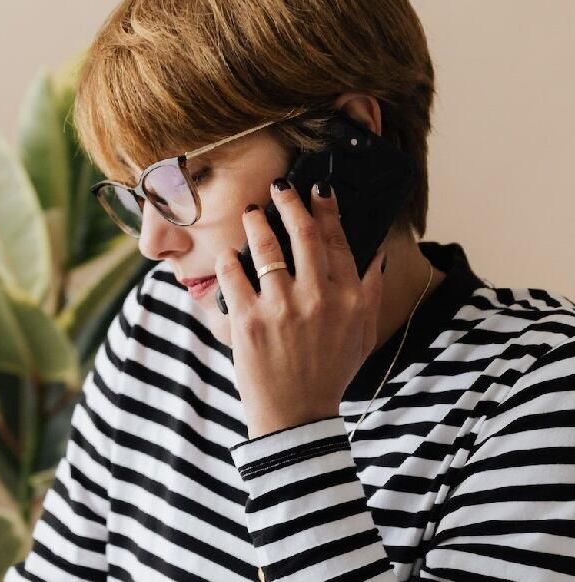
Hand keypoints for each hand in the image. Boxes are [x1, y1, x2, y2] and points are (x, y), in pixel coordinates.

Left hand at [214, 178, 386, 438]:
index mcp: (349, 298)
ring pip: (266, 248)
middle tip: (279, 187)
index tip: (319, 187)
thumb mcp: (362, 333)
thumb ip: (370, 292)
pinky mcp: (248, 320)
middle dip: (290, 202)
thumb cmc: (329, 373)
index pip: (338, 240)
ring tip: (250, 212)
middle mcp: (318, 298)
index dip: (327, 208)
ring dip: (256, 222)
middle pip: (303, 234)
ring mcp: (281, 308)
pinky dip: (229, 260)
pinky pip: (233, 275)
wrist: (296, 416)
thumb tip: (374, 253)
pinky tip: (229, 254)